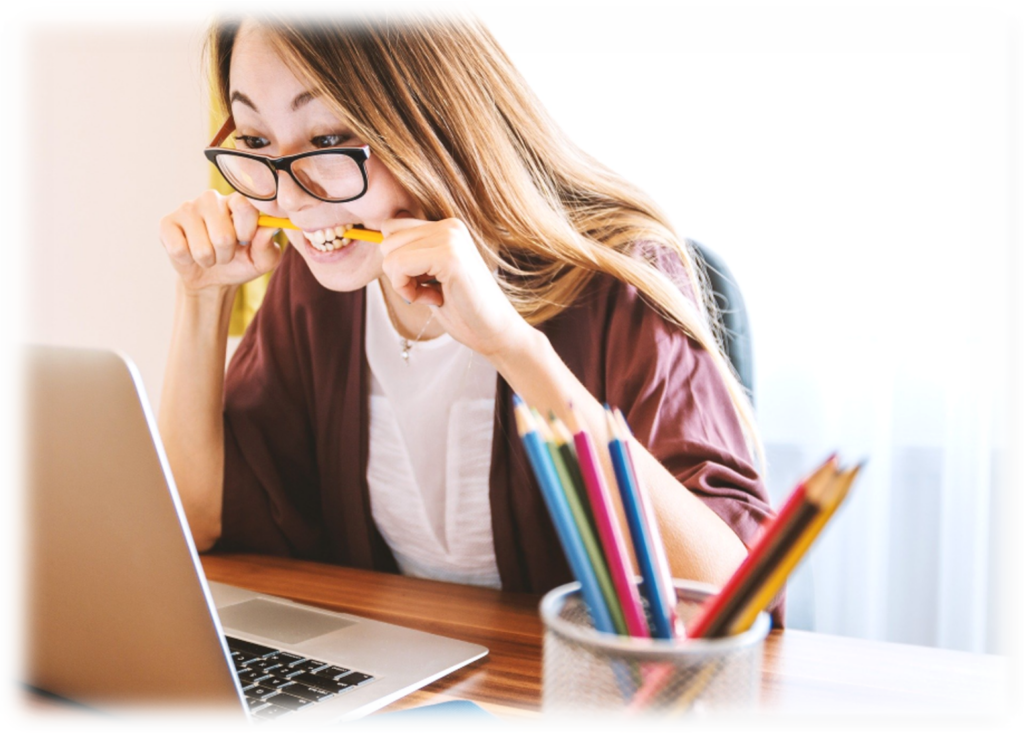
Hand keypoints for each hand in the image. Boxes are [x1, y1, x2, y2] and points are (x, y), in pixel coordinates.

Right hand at [159, 190, 281, 293]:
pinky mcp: (167, 223)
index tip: (245, 240)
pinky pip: (179, 250)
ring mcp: (187, 208)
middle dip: (226, 255)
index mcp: (237, 201)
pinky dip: (188, 260)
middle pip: (223, 235)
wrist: (212, 278)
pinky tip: (189, 253)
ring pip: (202, 248)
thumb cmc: (240, 262)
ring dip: (208, 260)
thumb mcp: (262, 260)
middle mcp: (211, 199)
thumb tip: (269, 229)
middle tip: (225, 253)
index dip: (246, 231)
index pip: (244, 206)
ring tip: (209, 255)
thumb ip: (268, 246)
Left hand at [379, 217, 532, 359]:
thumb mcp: (431, 274)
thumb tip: (379, 241)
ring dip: (403, 282)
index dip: (397, 260)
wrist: (495, 332)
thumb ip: (412, 254)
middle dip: (397, 272)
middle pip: (387, 239)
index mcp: (447, 227)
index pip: (392, 228)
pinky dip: (406, 289)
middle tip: (427, 290)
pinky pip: (399, 266)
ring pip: (390, 253)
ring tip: (432, 294)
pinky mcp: (449, 256)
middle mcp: (449, 226)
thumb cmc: (462, 310)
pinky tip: (432, 299)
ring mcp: (450, 238)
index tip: (422, 282)